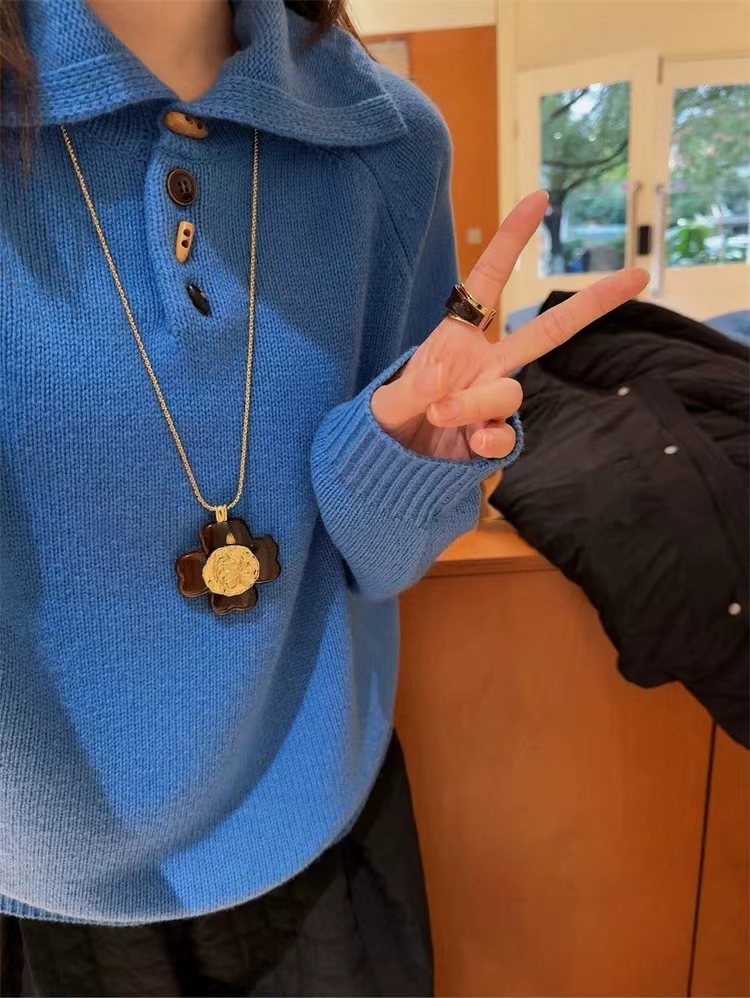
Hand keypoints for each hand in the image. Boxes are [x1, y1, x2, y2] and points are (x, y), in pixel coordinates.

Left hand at [371, 190, 648, 459]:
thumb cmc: (390, 421)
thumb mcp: (387, 402)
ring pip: (510, 391)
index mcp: (457, 338)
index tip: (539, 198)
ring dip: (475, 403)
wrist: (393, 466)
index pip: (488, 281)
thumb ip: (411, 391)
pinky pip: (508, 434)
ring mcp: (495, 401)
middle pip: (548, 331)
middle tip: (637, 275)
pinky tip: (471, 443)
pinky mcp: (497, 436)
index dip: (510, 241)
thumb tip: (439, 382)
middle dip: (593, 305)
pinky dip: (491, 439)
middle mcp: (486, 364)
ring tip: (439, 414)